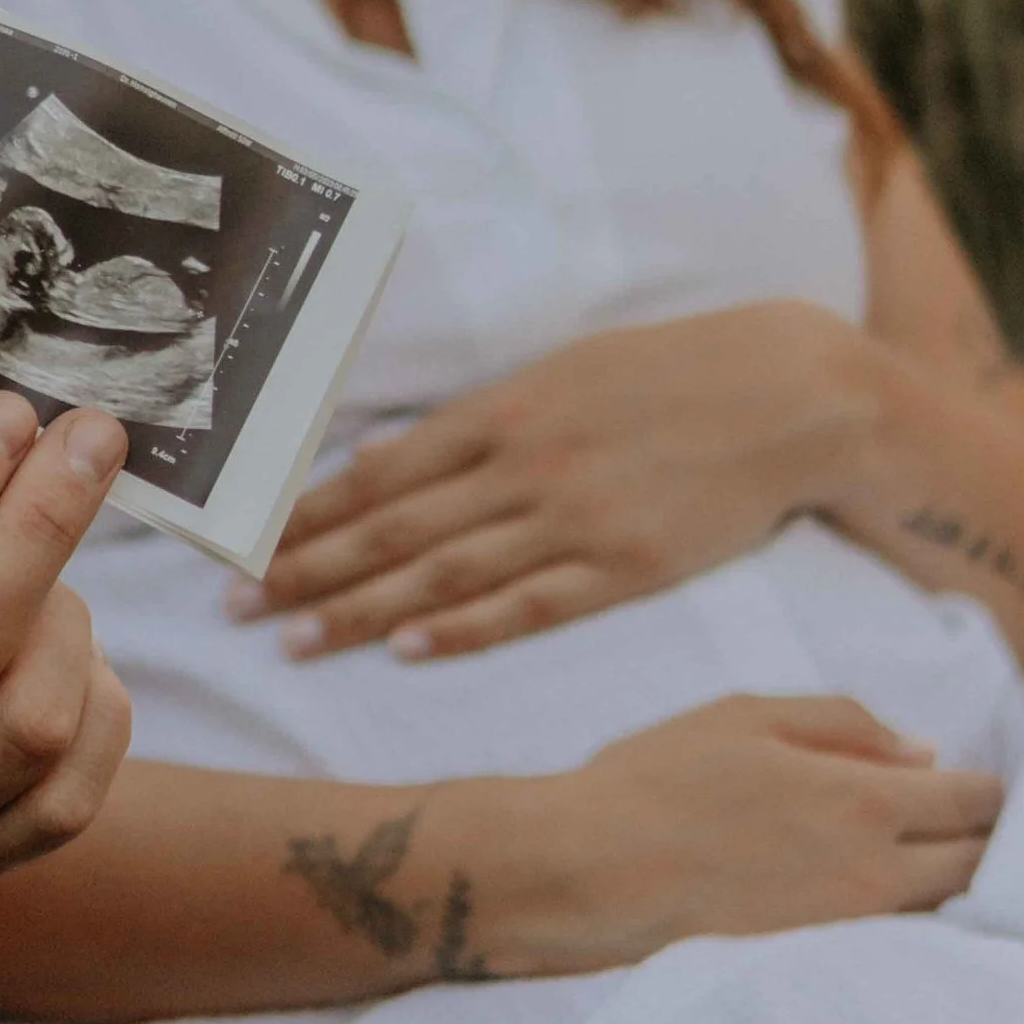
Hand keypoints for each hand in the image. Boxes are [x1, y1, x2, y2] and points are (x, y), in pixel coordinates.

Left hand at [243, 302, 883, 659]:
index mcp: (501, 410)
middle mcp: (523, 464)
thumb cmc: (671, 374)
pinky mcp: (624, 564)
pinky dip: (465, 628)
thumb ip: (479, 422)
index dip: (307, 517)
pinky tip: (410, 649)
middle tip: (236, 610)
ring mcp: (572, 518)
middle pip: (393, 530)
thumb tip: (387, 459)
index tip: (245, 550)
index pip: (378, 474)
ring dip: (362, 610)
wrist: (788, 393)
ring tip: (296, 643)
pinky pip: (529, 605)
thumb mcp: (563, 374)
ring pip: (444, 573)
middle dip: (307, 571)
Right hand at [462, 693, 1003, 975]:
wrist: (585, 874)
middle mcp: (872, 874)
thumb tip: (924, 751)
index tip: (980, 784)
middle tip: (970, 824)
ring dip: (950, 886)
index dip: (990, 790)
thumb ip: (845, 723)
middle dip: (987, 842)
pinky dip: (905, 922)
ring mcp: (848, 932)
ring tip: (929, 860)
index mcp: (863, 800)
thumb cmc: (658, 779)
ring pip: (942, 915)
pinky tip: (876, 899)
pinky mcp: (818, 968)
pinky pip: (893, 944)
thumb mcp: (747, 715)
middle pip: (978, 868)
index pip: (976, 804)